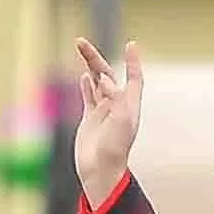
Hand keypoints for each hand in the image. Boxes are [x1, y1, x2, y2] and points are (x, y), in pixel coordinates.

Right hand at [67, 40, 146, 206]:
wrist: (100, 171)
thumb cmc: (114, 150)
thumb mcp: (120, 122)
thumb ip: (114, 98)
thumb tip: (104, 78)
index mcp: (129, 105)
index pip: (133, 78)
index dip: (132, 62)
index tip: (131, 45)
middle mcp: (117, 106)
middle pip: (108, 75)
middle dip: (94, 58)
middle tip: (80, 42)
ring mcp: (103, 112)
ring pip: (96, 82)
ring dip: (89, 65)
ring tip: (80, 49)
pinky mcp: (90, 119)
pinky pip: (89, 97)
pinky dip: (86, 85)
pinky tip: (84, 76)